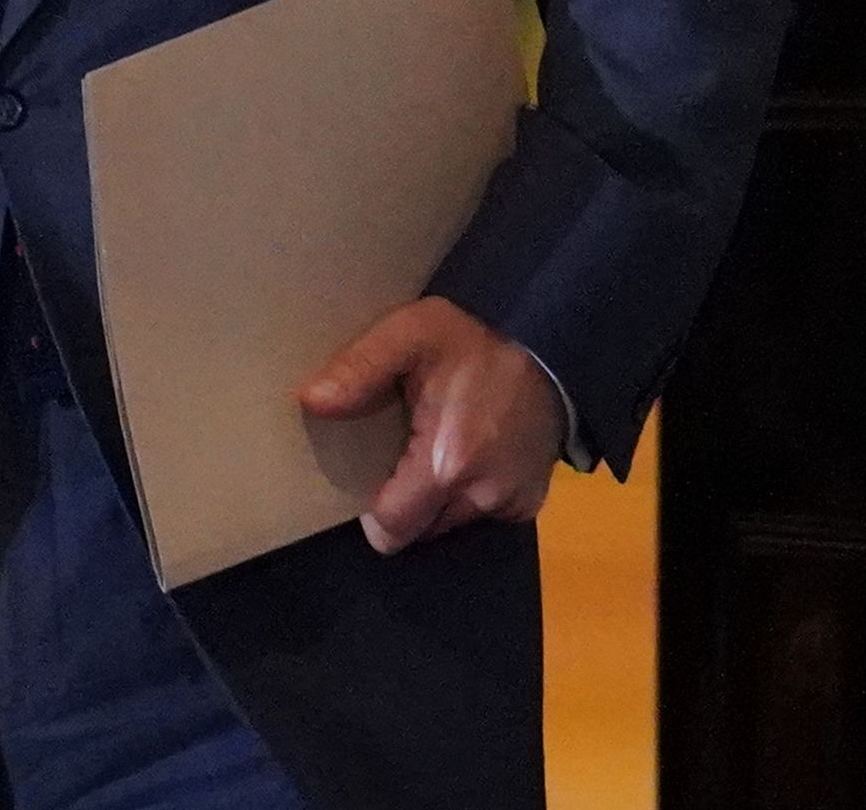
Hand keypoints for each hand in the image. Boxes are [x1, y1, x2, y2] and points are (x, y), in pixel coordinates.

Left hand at [299, 296, 559, 553]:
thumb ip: (360, 368)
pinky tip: (473, 454)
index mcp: (445, 465)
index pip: (389, 529)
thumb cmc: (476, 339)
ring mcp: (511, 504)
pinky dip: (472, 495)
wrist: (554, 341)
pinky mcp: (530, 502)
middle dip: (405, 504)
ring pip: (450, 525)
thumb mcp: (413, 333)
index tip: (372, 475)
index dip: (372, 509)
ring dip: (438, 499)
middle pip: (419, 531)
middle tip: (406, 453)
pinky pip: (483, 516)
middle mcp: (482, 497)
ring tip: (441, 448)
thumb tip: (311, 402)